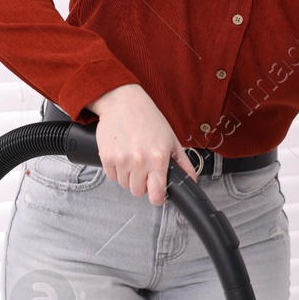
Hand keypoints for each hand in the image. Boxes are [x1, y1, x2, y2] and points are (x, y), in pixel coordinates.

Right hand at [85, 84, 198, 205]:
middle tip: (143, 169)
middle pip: (138, 192)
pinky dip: (116, 169)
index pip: (156, 194)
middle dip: (141, 184)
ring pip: (124, 184)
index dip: (157, 197)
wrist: (123, 102)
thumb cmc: (148, 118)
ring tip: (132, 158)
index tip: (157, 194)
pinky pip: (111, 176)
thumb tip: (191, 181)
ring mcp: (122, 160)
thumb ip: (182, 163)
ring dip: (128, 176)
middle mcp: (140, 161)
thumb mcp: (171, 139)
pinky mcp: (107, 157)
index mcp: (158, 158)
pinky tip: (122, 155)